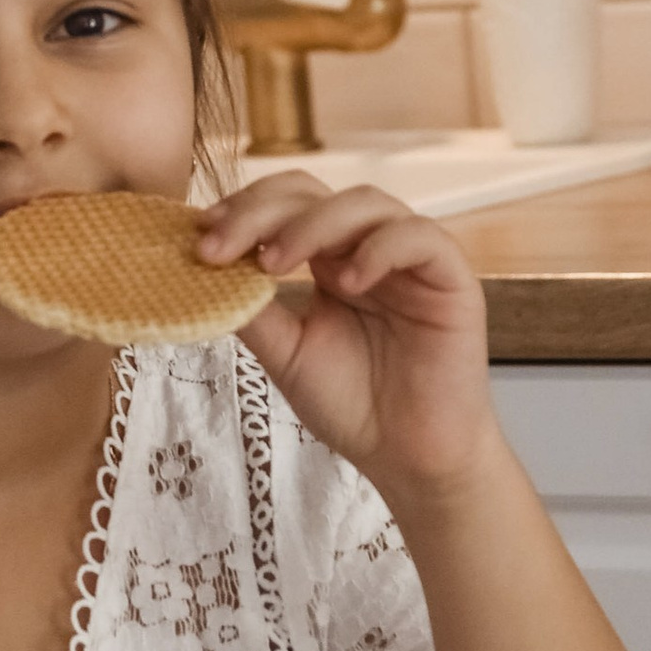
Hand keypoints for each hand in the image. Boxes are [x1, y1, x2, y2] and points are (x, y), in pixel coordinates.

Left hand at [195, 174, 503, 518]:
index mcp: (328, 258)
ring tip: (277, 264)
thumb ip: (251, 309)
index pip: (285, 205)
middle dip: (261, 212)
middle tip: (221, 245)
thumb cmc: (353, 404)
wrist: (408, 458)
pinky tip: (349, 280)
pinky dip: (379, 248)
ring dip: (312, 224)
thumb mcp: (285, 352)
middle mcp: (367, 246)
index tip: (201, 237)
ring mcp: (410, 258)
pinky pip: (418, 237)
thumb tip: (199, 270)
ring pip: (365, 202)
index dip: (243, 210)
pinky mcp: (451, 277)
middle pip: (315, 192)